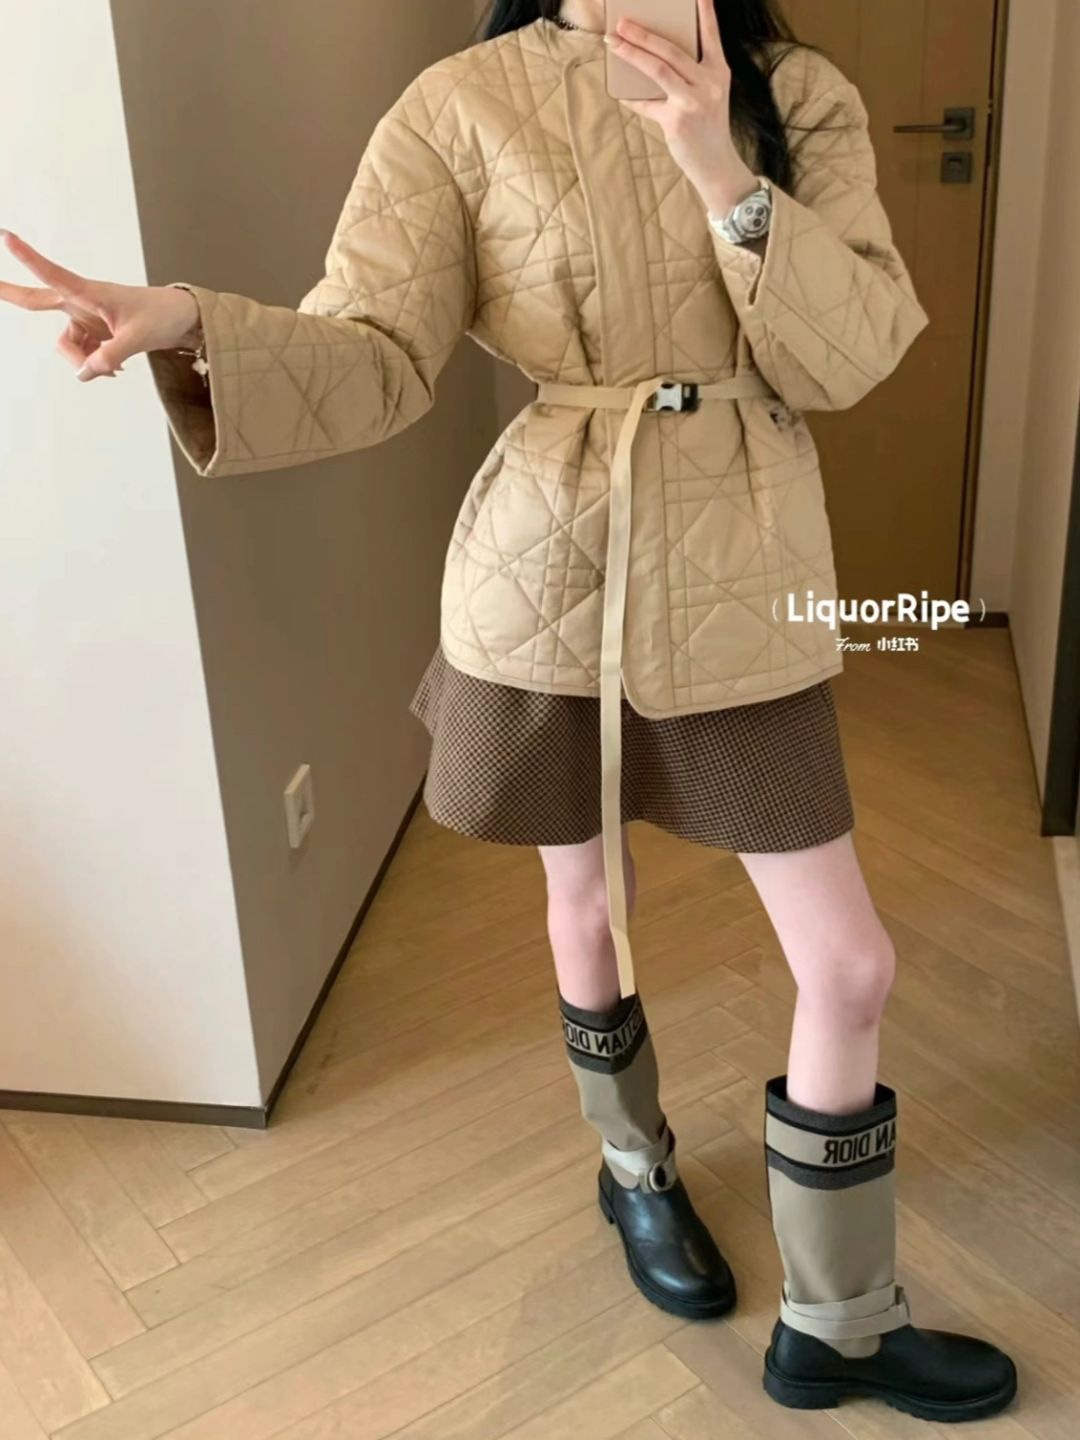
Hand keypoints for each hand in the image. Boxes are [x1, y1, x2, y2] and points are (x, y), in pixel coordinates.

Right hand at [0, 230, 200, 382]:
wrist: (182, 319)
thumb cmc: (162, 315)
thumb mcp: (138, 338)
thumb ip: (109, 356)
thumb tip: (82, 373)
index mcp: (91, 292)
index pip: (53, 274)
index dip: (28, 258)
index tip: (6, 237)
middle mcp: (81, 302)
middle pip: (38, 302)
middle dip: (11, 293)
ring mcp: (85, 318)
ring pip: (66, 345)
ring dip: (83, 361)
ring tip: (114, 369)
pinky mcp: (93, 332)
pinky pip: (82, 355)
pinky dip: (94, 365)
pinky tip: (115, 369)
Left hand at [606, 0, 760, 215]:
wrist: (717, 165)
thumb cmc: (709, 127)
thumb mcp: (710, 95)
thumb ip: (691, 76)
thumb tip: (654, 59)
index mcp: (719, 72)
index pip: (711, 35)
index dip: (704, 13)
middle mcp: (708, 83)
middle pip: (672, 50)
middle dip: (644, 34)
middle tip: (623, 23)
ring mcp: (692, 102)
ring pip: (657, 70)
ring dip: (632, 54)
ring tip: (613, 43)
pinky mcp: (676, 121)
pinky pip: (647, 104)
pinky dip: (632, 97)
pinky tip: (620, 91)